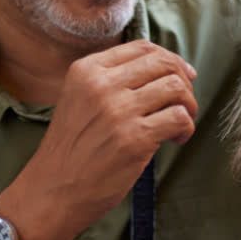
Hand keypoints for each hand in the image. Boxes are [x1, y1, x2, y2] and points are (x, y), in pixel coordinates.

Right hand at [0, 40, 197, 239]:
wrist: (51, 192)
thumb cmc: (71, 149)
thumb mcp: (80, 99)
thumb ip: (113, 80)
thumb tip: (168, 68)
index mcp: (87, 70)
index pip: (143, 47)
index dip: (170, 59)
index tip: (182, 76)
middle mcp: (102, 85)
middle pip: (164, 63)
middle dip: (184, 81)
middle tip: (184, 102)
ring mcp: (118, 111)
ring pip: (176, 88)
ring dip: (188, 105)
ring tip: (181, 123)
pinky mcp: (134, 138)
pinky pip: (179, 118)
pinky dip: (186, 128)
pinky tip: (176, 140)